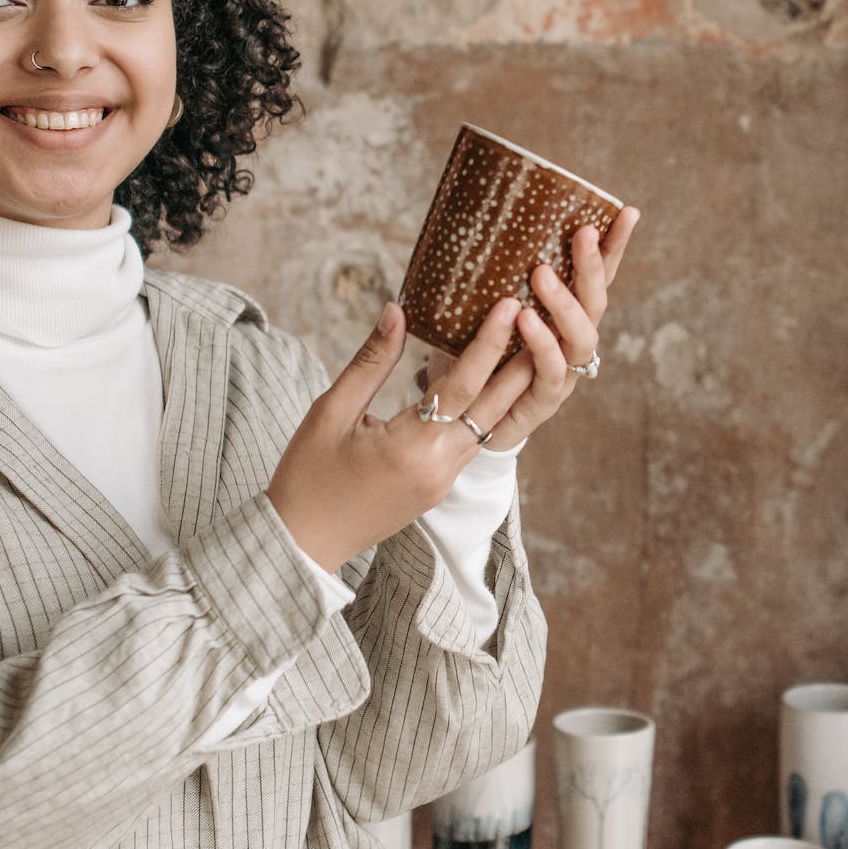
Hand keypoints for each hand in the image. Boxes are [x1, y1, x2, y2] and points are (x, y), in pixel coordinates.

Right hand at [267, 295, 540, 571]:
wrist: (300, 544)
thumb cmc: (307, 477)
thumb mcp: (331, 412)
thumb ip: (370, 361)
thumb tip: (397, 311)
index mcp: (411, 448)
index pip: (462, 384)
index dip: (489, 341)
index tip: (510, 305)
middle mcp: (439, 468)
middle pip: (493, 408)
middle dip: (522, 364)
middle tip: (547, 323)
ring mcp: (442, 483)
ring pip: (486, 427)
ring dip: (508, 388)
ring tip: (529, 346)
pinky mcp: (438, 490)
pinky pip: (471, 443)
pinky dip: (484, 411)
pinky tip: (490, 385)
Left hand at [462, 205, 639, 451]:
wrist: (456, 420)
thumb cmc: (473, 355)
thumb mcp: (481, 309)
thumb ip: (489, 276)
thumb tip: (478, 216)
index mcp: (563, 316)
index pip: (597, 276)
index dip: (614, 247)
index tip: (627, 212)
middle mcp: (571, 343)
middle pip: (595, 302)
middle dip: (593, 267)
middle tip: (582, 233)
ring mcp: (563, 373)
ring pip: (581, 338)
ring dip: (565, 304)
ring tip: (542, 275)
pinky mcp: (543, 402)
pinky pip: (551, 373)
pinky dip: (542, 345)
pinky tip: (526, 320)